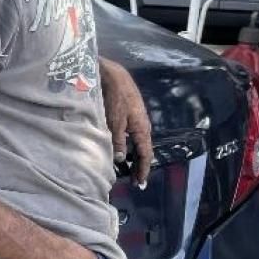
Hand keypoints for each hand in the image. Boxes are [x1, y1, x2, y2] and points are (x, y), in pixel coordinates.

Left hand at [99, 59, 153, 187]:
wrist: (113, 75)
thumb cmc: (115, 97)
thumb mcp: (115, 121)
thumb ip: (118, 140)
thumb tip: (121, 159)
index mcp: (142, 129)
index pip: (145, 155)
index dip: (143, 170)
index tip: (140, 184)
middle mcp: (142, 126)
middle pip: (143, 150)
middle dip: (140, 166)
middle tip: (135, 181)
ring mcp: (136, 120)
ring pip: (137, 143)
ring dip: (133, 156)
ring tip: (127, 169)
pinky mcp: (128, 115)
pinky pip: (131, 135)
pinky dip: (128, 146)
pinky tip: (121, 150)